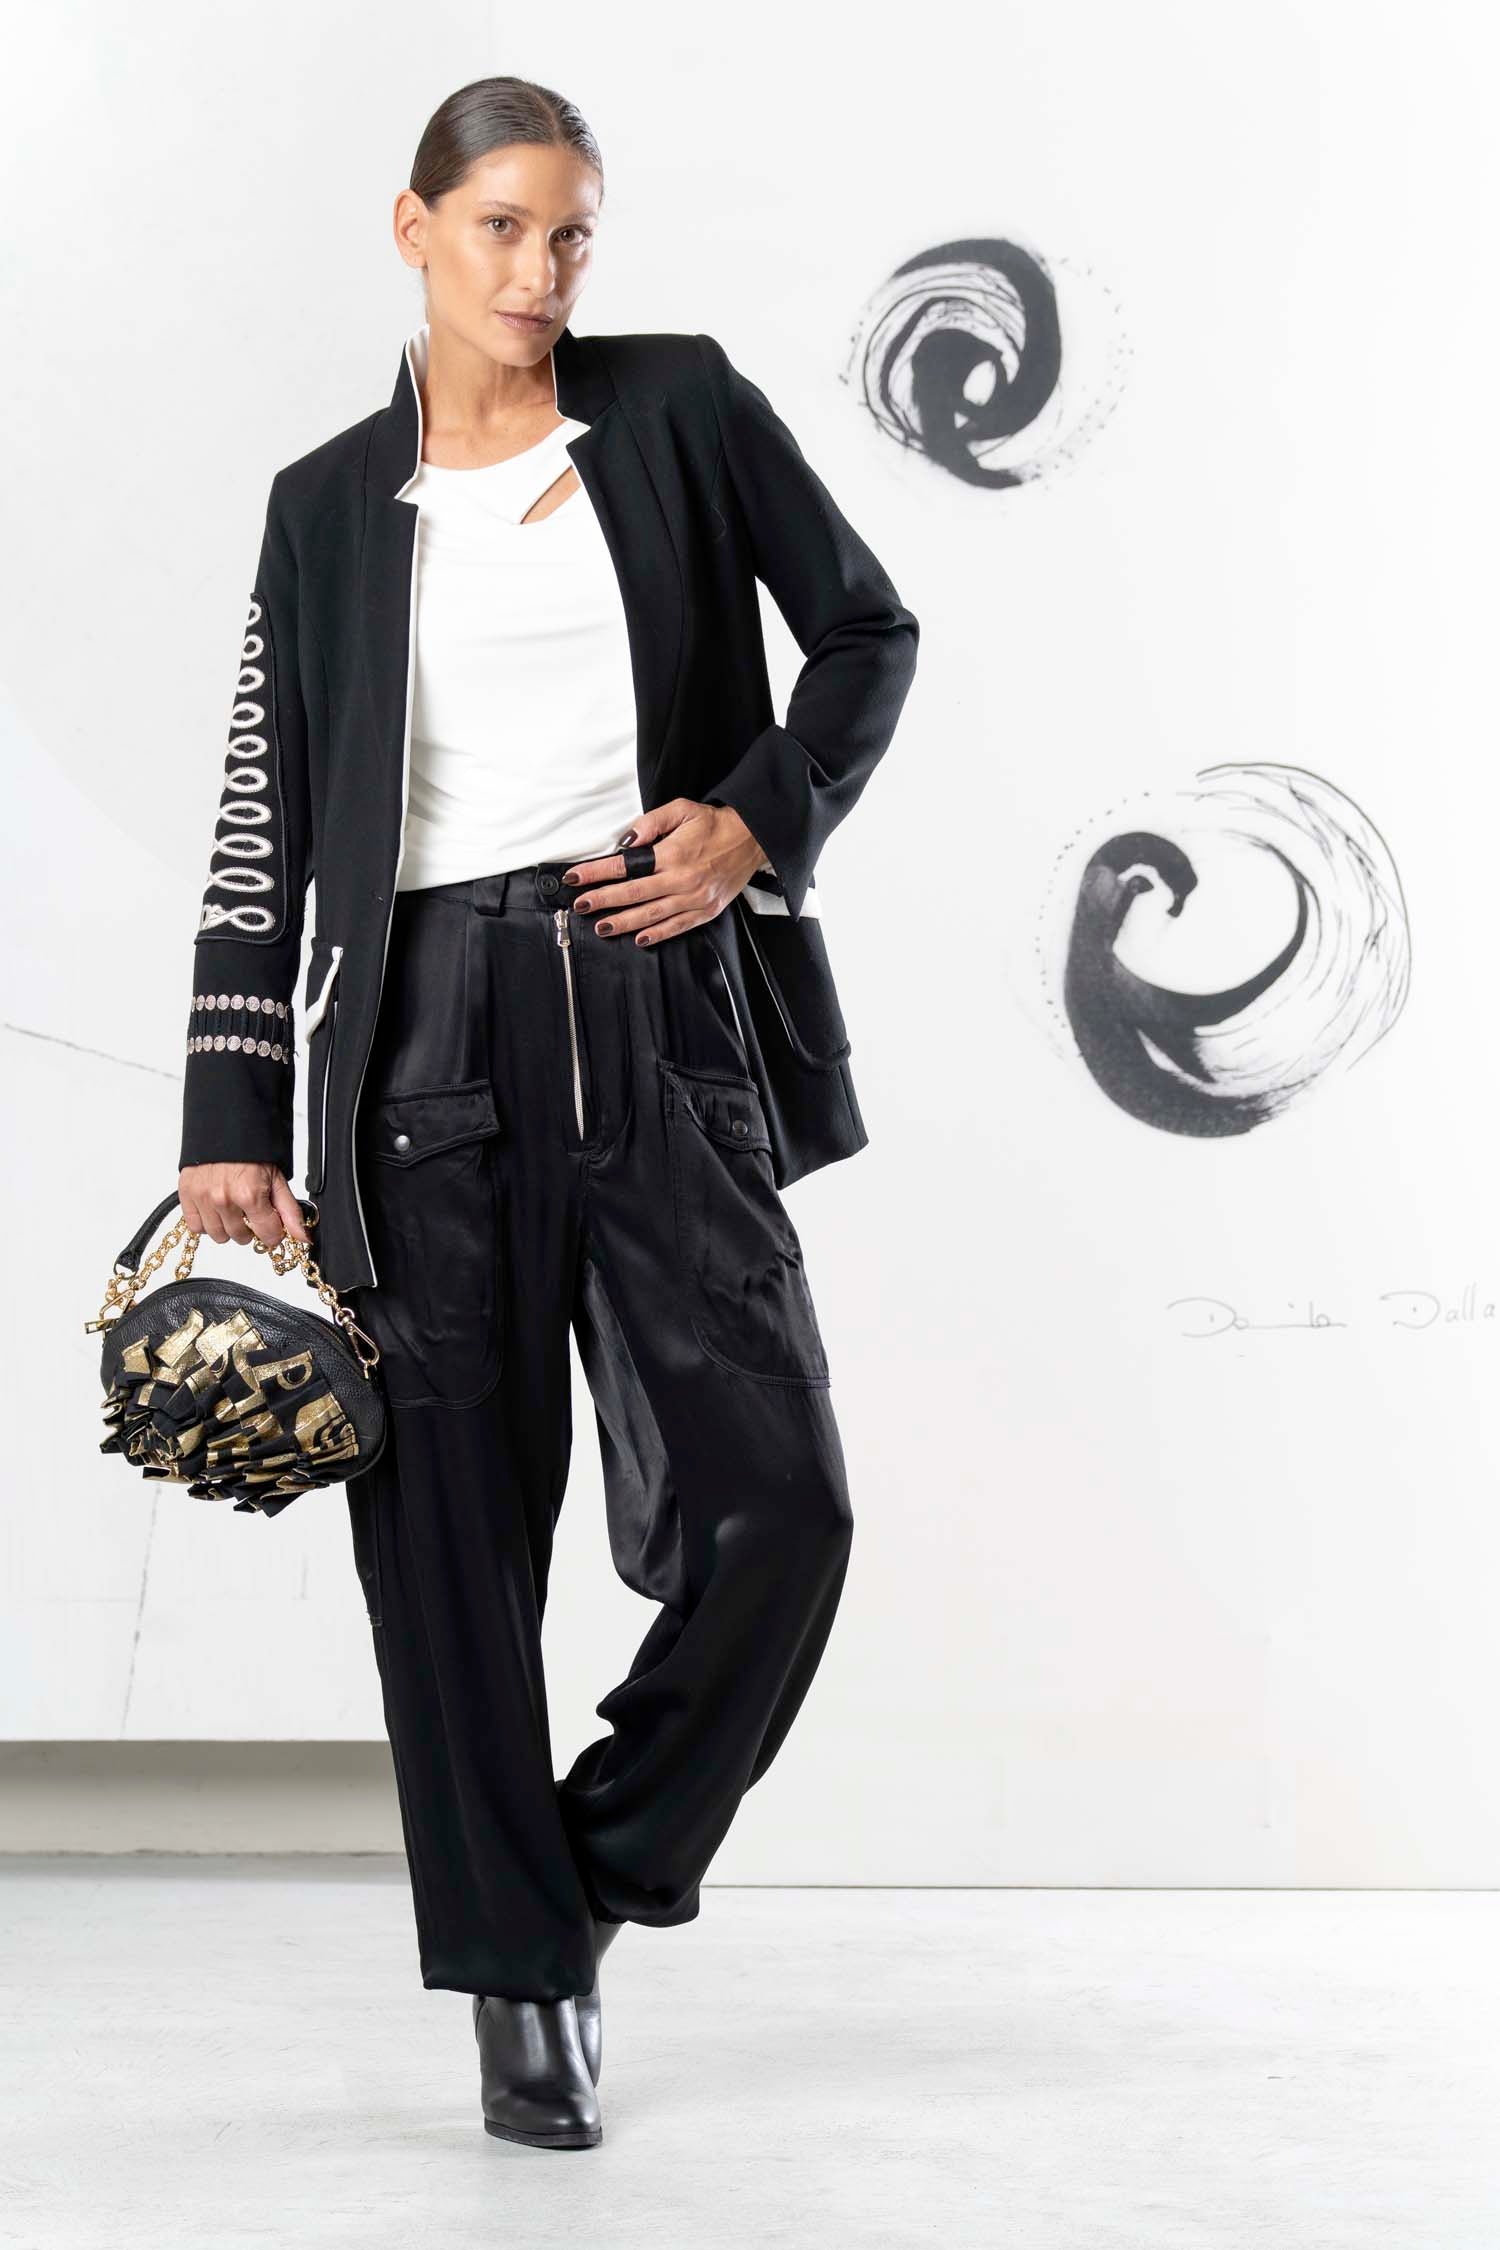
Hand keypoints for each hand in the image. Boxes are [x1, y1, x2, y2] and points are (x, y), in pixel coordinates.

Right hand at [179, 1162, 309, 1253]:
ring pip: (219, 1236)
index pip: (268, 1236)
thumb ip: (290, 1211)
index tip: (272, 1224)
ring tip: (232, 1209)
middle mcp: (224, 1199)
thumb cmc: (251, 1153)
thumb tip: (303, 1238)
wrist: (223, 1130)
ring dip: (228, 1227)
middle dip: (250, 1228)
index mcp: (249, 1194)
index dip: (274, 1232)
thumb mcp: (276, 1179)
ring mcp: (203, 1199)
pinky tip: (215, 1209)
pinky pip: (197, 1227)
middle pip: (242, 1238)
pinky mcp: (187, 1196)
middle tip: (250, 1211)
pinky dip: (206, 1222)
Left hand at [561, 799, 768, 941]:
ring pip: (652, 915)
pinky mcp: (707, 911)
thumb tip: (627, 841)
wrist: (752, 839)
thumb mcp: (682, 809)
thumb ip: (651, 822)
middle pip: (633, 893)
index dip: (597, 873)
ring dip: (624, 922)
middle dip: (603, 900)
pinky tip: (639, 938)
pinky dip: (657, 934)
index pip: (625, 866)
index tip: (576, 878)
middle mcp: (682, 879)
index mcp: (672, 853)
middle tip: (581, 905)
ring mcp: (695, 898)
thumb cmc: (715, 824)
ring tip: (601, 927)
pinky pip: (677, 926)